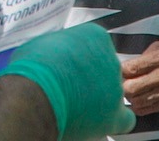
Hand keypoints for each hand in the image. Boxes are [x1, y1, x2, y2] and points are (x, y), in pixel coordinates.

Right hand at [0, 23, 135, 140]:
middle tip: (71, 87)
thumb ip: (57, 48)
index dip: (80, 59)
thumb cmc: (33, 67)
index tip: (69, 66)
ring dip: (99, 99)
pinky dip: (113, 121)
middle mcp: (111, 58)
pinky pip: (124, 118)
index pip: (95, 46)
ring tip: (76, 106)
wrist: (36, 92)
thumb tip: (52, 56)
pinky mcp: (115, 113)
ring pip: (113, 94)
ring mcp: (115, 86)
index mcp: (95, 36)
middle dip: (91, 78)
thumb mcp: (42, 44)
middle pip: (106, 69)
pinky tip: (98, 122)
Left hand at [120, 40, 158, 114]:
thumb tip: (122, 67)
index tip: (119, 69)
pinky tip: (138, 96)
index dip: (119, 70)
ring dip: (128, 96)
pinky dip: (136, 104)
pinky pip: (143, 110)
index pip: (131, 68)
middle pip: (131, 88)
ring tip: (131, 88)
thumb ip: (141, 56)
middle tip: (123, 80)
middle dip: (121, 85)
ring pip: (135, 101)